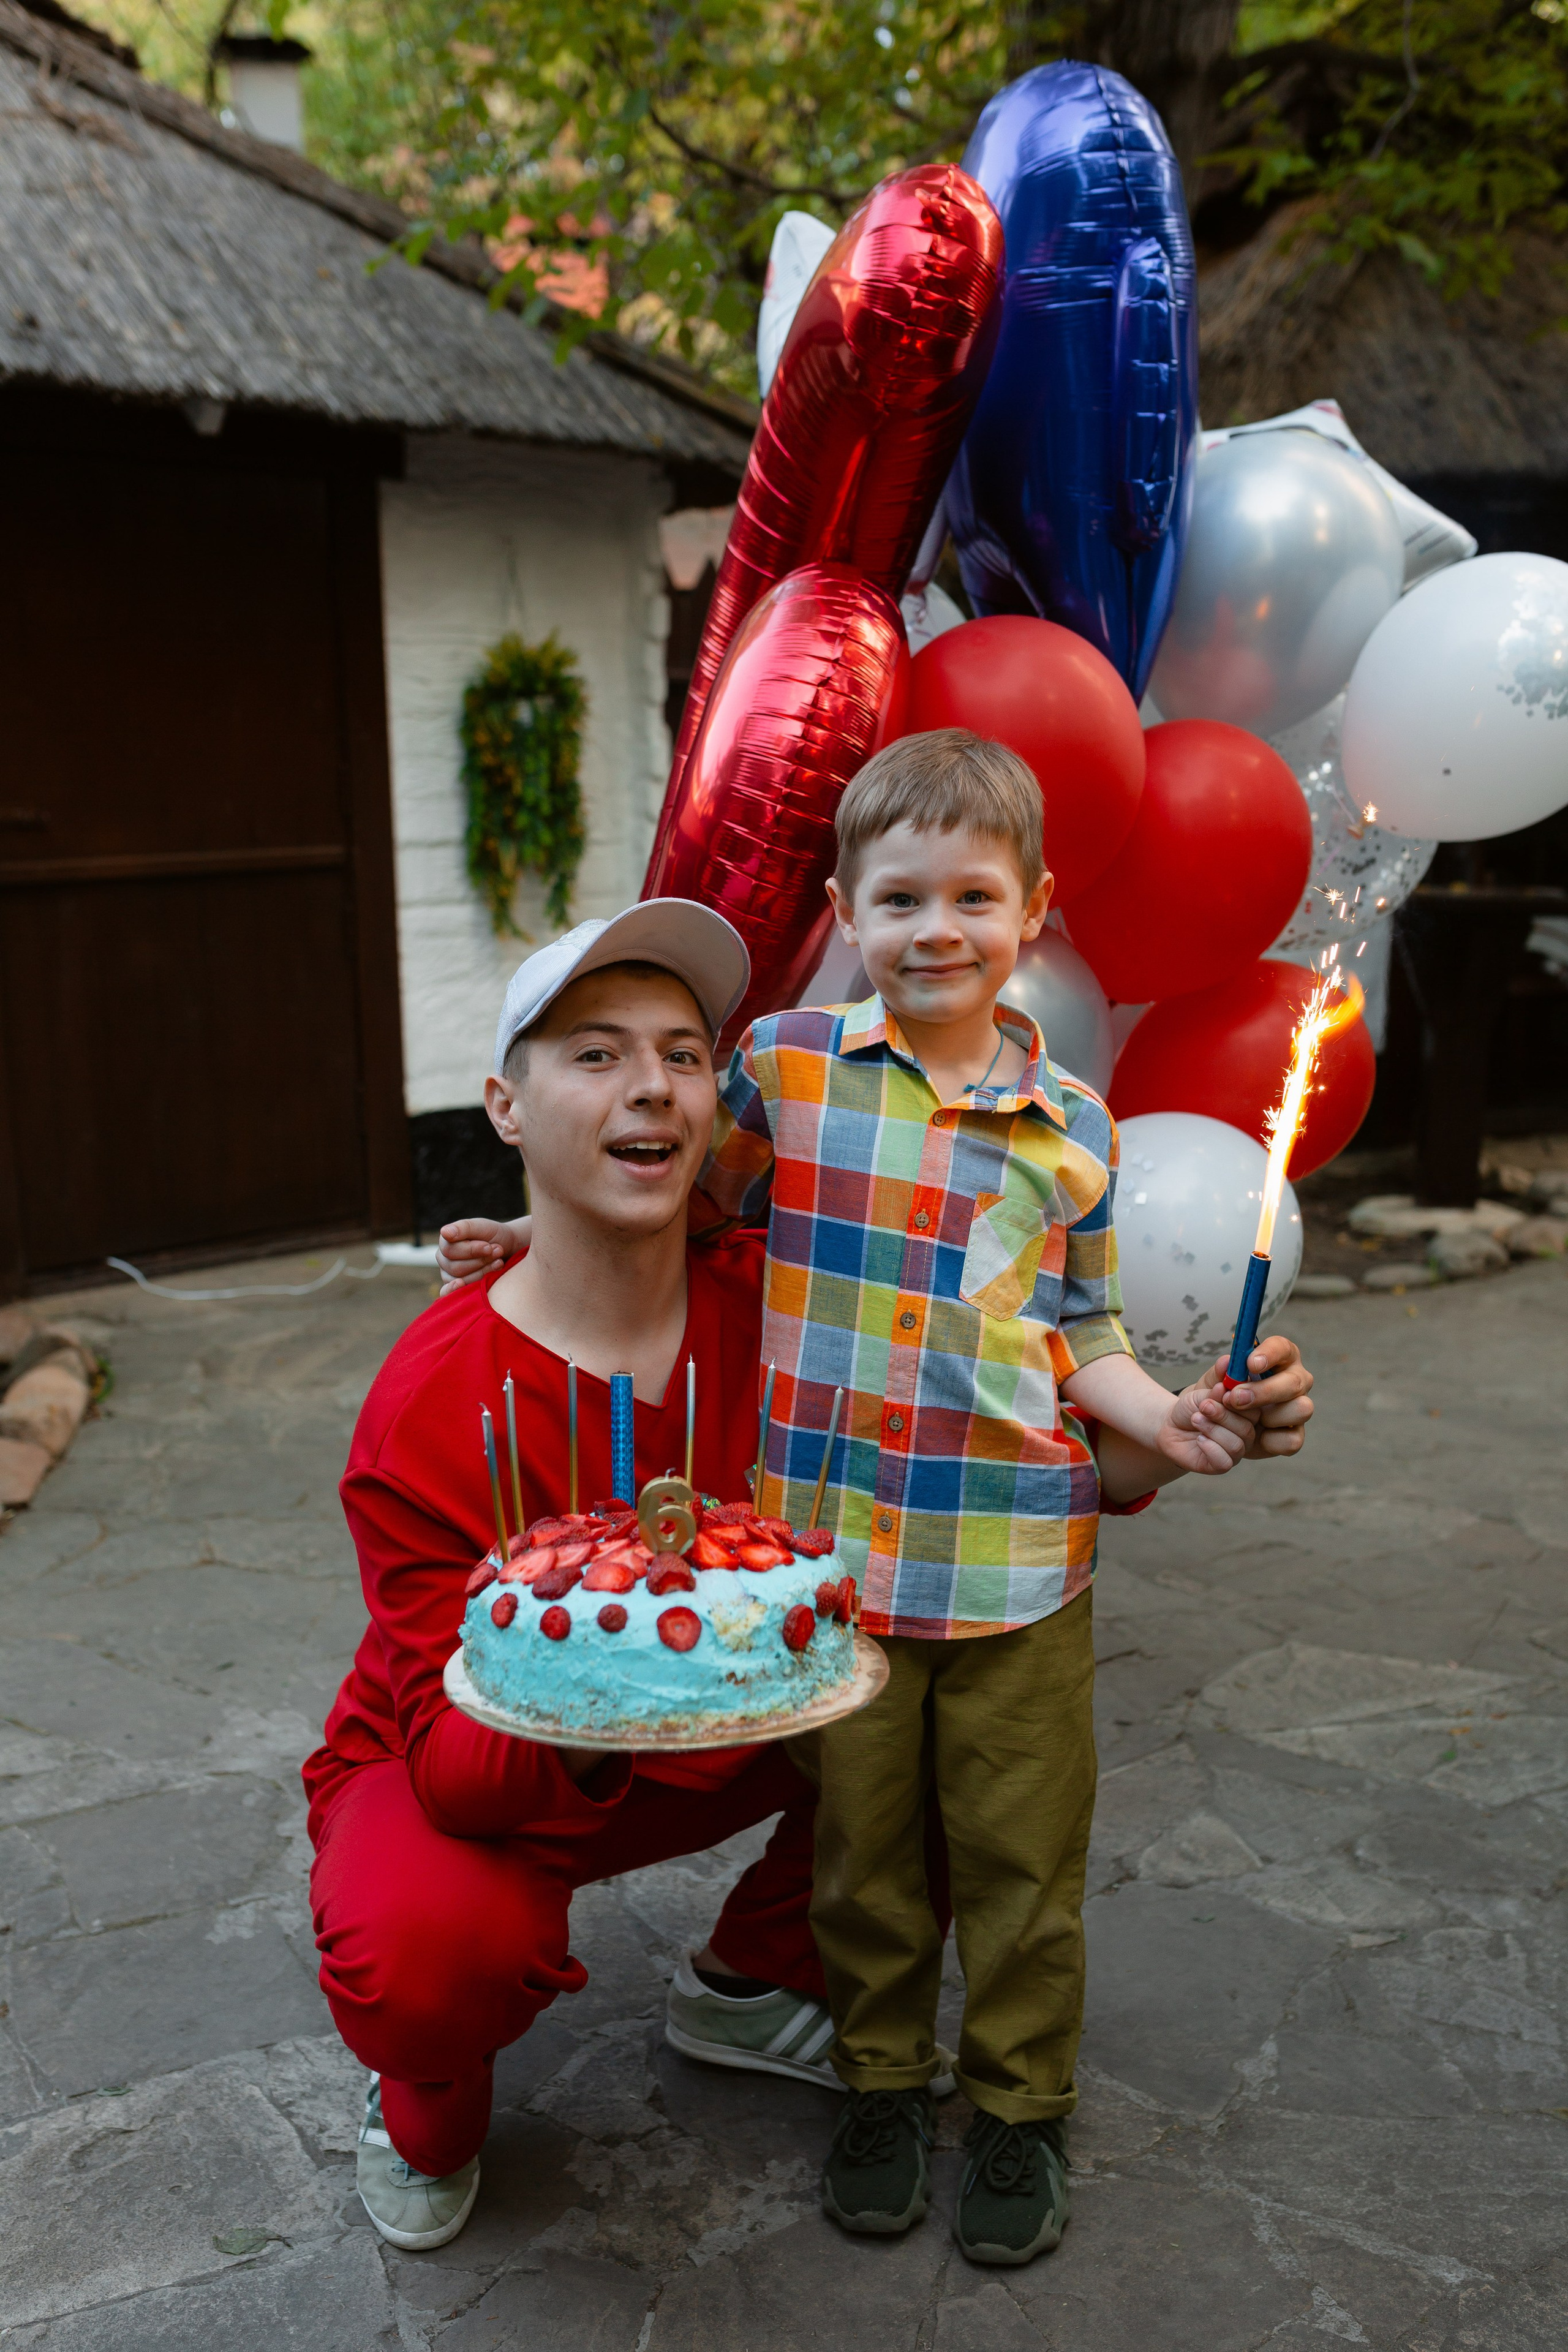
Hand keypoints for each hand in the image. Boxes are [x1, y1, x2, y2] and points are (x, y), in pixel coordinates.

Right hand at [437, 1217, 527, 1293]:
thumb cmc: (493, 1235)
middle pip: (456, 1267)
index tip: (490, 1246)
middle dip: (480, 1261)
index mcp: (446, 1241)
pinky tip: (464, 1286)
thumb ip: (463, 1228)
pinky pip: (449, 1294)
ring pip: (460, 1280)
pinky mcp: (456, 1288)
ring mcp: (448, 1274)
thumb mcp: (482, 1227)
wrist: (508, 1248)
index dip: (471, 1250)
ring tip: (498, 1262)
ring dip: (483, 1272)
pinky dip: (456, 1291)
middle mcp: (444, 1259)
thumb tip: (445, 1232)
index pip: (450, 1250)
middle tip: (498, 1252)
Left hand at [1156, 1380, 1251, 1476]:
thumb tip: (1227, 1361)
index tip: (1221, 1392)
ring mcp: (1235, 1451)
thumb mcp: (1203, 1389)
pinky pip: (1224, 1461)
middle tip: (1204, 1406)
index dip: (1240, 1402)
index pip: (1256, 1410)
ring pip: (1236, 1445)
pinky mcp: (1221, 1465)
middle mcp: (1246, 1434)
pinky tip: (1199, 1439)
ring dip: (1213, 1429)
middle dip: (1222, 1415)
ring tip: (1196, 1419)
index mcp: (1248, 1414)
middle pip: (1247, 1429)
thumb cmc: (1192, 1406)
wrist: (1170, 1424)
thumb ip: (1217, 1378)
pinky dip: (1210, 1448)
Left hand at [1193, 1333, 1314, 1460]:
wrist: (1211, 1431)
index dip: (1270, 1354)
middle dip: (1265, 1391)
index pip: (1282, 1348)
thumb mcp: (1210, 1385)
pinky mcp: (1294, 1436)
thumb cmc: (1217, 1398)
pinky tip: (1256, 1436)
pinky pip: (1293, 1440)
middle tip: (1235, 1398)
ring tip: (1247, 1419)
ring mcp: (1297, 1409)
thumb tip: (1226, 1362)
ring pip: (1302, 1409)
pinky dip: (1271, 1440)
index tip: (1250, 1363)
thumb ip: (1218, 1374)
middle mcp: (1294, 1382)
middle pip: (1296, 1382)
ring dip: (1271, 1416)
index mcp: (1276, 1360)